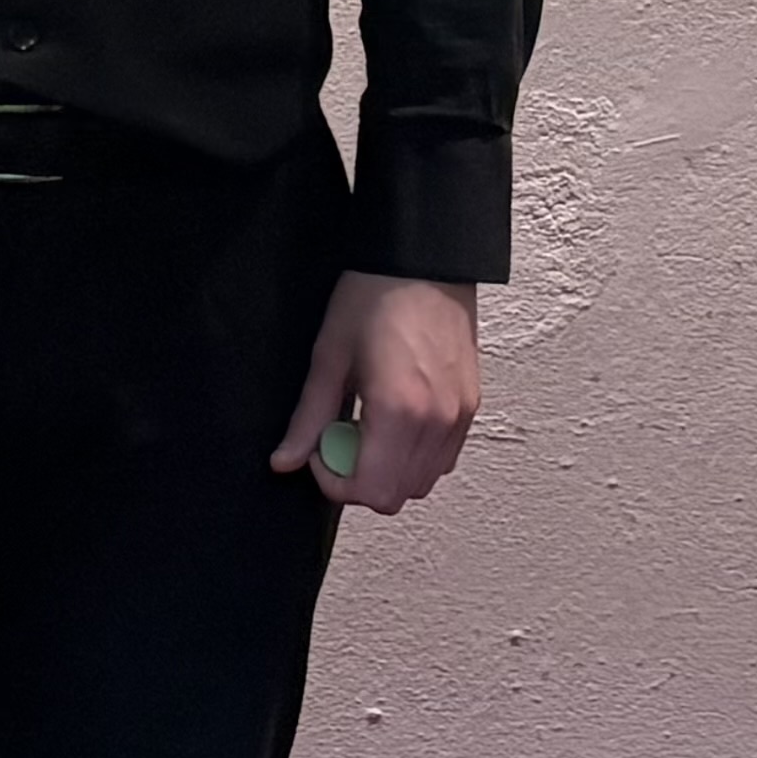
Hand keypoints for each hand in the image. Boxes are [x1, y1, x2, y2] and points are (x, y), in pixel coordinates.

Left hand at [269, 270, 481, 514]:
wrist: (423, 262)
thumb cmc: (374, 297)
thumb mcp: (329, 356)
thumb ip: (308, 417)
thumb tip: (285, 460)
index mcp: (398, 411)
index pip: (370, 491)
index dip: (334, 483)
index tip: (318, 451)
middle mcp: (436, 422)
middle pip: (397, 495)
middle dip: (359, 481)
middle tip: (338, 440)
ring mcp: (459, 416)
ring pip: (422, 482)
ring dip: (388, 471)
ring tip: (366, 429)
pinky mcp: (471, 407)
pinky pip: (443, 459)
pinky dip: (414, 457)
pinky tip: (393, 422)